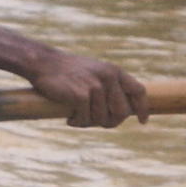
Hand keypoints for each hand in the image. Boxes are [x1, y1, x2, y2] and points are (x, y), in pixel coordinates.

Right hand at [28, 50, 149, 128]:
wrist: (42, 62)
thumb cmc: (66, 70)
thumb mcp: (93, 72)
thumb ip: (109, 85)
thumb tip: (122, 109)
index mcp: (114, 71)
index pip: (139, 91)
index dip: (143, 108)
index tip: (142, 121)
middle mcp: (108, 77)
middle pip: (122, 112)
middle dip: (111, 122)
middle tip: (97, 123)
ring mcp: (95, 86)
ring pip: (102, 118)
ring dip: (90, 123)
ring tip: (78, 118)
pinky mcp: (80, 95)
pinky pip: (85, 119)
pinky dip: (77, 123)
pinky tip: (69, 119)